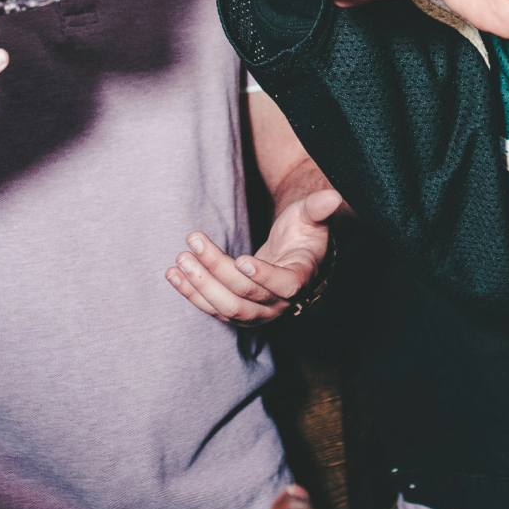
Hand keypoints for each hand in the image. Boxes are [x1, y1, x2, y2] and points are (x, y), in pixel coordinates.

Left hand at [166, 188, 341, 325]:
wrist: (293, 254)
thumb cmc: (302, 232)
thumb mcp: (311, 216)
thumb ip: (319, 207)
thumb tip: (334, 196)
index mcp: (301, 278)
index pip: (285, 285)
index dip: (264, 276)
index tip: (242, 260)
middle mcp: (280, 303)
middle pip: (246, 296)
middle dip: (216, 272)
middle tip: (192, 244)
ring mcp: (258, 312)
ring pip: (227, 308)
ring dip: (200, 285)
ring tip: (181, 259)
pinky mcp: (238, 311)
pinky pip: (212, 309)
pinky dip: (191, 293)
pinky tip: (173, 275)